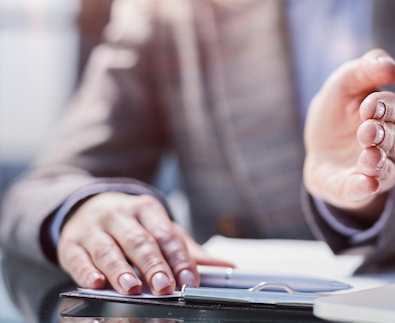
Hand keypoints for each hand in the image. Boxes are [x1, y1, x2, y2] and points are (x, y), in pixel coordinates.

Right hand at [57, 192, 232, 294]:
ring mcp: (92, 229)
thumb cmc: (131, 224)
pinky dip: (87, 272)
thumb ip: (187, 249)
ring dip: (121, 270)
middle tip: (164, 286)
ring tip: (132, 289)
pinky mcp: (70, 244)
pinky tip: (97, 284)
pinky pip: (77, 258)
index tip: (189, 279)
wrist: (85, 207)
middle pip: (139, 241)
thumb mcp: (159, 229)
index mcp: (146, 209)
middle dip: (153, 265)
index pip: (166, 234)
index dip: (178, 258)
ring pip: (108, 250)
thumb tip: (224, 266)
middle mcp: (119, 215)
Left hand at [303, 49, 394, 220]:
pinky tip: (363, 184)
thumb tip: (392, 68)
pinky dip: (364, 188)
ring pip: (388, 171)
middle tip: (366, 131)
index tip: (368, 105)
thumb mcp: (346, 83)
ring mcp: (379, 171)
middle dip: (384, 137)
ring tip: (367, 158)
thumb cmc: (340, 109)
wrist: (320, 146)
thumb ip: (366, 70)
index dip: (388, 108)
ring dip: (379, 164)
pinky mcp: (357, 190)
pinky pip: (364, 192)